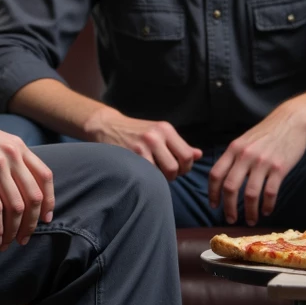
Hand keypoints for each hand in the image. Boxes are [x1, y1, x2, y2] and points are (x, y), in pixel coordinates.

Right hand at [0, 104, 53, 248]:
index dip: (49, 201)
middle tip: (24, 239)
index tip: (46, 220)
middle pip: (33, 196)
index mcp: (17, 145)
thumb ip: (6, 159)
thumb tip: (18, 181)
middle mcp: (12, 153)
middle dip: (31, 223)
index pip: (45, 177)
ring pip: (15, 206)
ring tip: (7, 243)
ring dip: (13, 230)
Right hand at [84, 104, 200, 181]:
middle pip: (176, 167)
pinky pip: (147, 174)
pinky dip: (147, 177)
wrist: (107, 126)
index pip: (187, 155)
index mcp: (166, 129)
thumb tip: (198, 155)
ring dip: (160, 178)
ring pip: (162, 173)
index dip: (185, 167)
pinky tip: (142, 173)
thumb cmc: (136, 132)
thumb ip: (178, 145)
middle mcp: (156, 136)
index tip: (178, 169)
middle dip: (173, 175)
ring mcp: (142, 145)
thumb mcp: (159, 133)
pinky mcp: (130, 154)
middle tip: (165, 174)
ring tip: (153, 173)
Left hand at [209, 104, 305, 224]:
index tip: (213, 205)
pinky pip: (270, 192)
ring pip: (250, 194)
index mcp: (234, 149)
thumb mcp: (244, 140)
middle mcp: (245, 156)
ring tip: (250, 220)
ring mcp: (262, 162)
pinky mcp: (279, 168)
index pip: (216, 174)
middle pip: (230, 187)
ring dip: (249, 211)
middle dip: (228, 207)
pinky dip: (267, 205)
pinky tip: (266, 211)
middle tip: (230, 219)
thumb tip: (223, 179)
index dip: (212, 192)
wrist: (292, 121)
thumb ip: (234, 157)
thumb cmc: (267, 133)